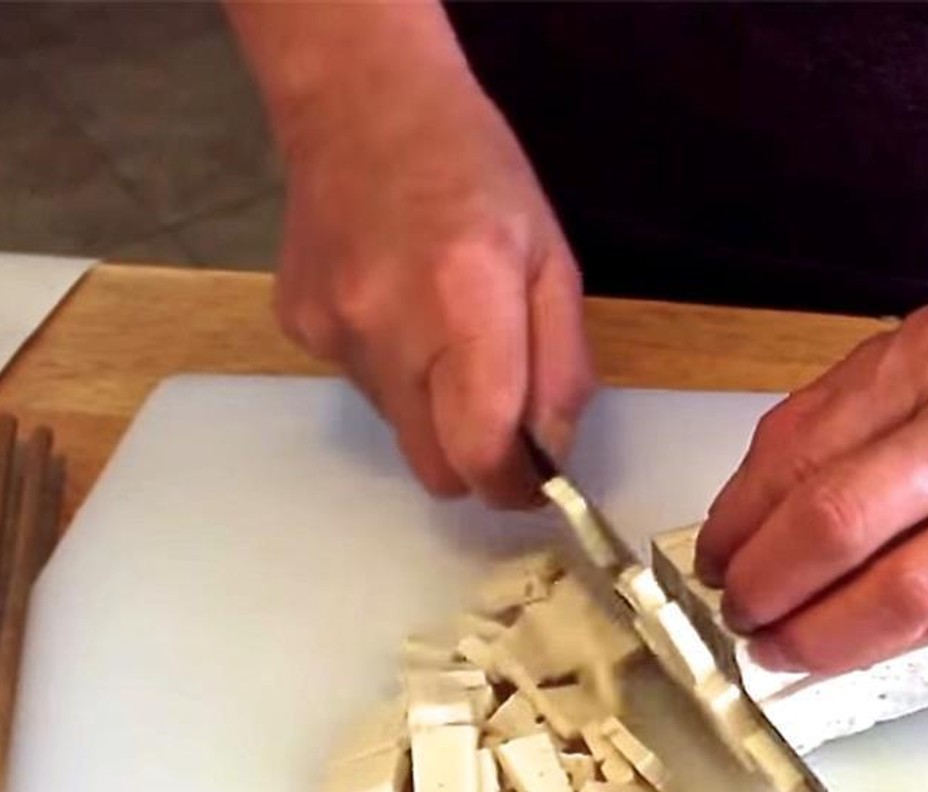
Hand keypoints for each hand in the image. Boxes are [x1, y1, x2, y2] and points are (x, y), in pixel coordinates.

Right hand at [273, 62, 592, 504]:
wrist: (360, 101)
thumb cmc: (476, 172)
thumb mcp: (552, 262)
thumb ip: (561, 370)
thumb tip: (553, 454)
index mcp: (466, 307)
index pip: (483, 453)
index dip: (514, 488)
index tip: (535, 483)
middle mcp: (389, 333)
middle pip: (435, 469)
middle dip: (476, 463)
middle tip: (501, 421)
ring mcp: (333, 335)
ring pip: (399, 431)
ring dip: (434, 410)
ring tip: (444, 330)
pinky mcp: (299, 330)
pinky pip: (362, 388)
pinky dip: (393, 371)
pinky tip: (398, 306)